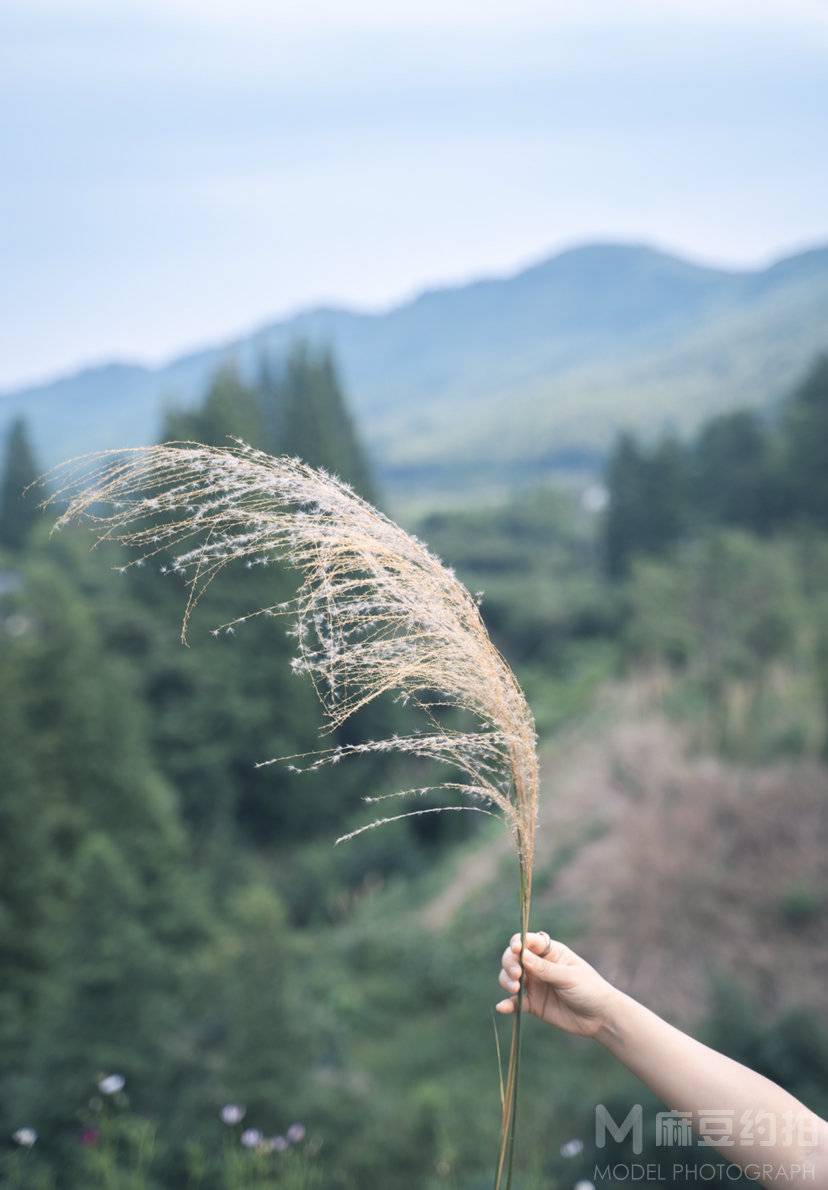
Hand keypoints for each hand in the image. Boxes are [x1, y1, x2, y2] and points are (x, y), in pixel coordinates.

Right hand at [496, 931, 617, 1038]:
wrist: (601, 1017)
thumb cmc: (589, 989)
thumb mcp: (568, 976)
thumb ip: (544, 968)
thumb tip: (521, 955)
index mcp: (550, 952)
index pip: (528, 941)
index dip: (518, 943)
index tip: (516, 950)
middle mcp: (538, 966)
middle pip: (514, 958)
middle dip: (510, 963)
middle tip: (516, 974)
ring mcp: (535, 985)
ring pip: (510, 978)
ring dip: (506, 981)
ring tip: (515, 989)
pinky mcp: (533, 1004)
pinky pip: (516, 1002)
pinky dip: (507, 1004)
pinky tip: (502, 1007)